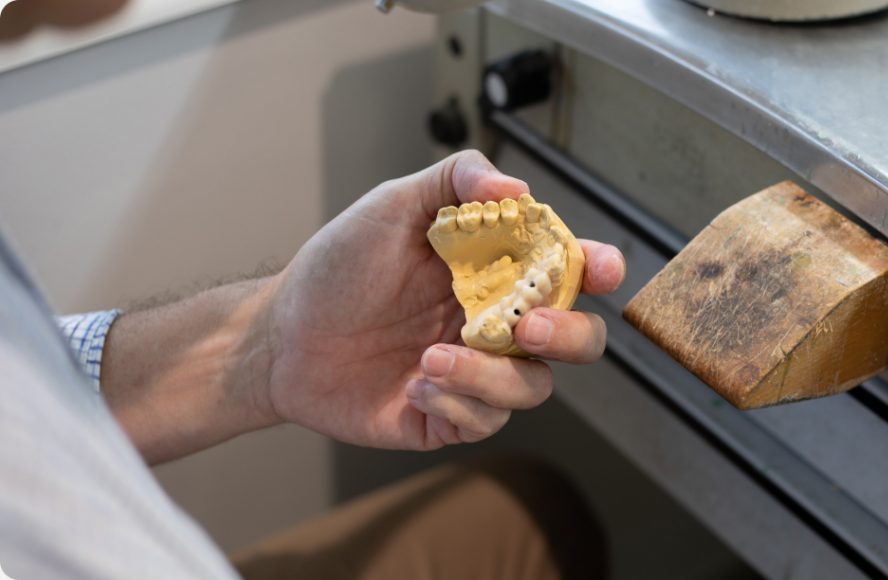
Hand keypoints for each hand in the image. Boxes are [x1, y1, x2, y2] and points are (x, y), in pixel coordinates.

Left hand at [257, 150, 625, 449]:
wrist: (280, 336)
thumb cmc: (337, 267)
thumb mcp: (391, 206)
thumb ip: (455, 181)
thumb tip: (517, 188)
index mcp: (494, 272)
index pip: (566, 272)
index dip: (596, 270)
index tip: (600, 267)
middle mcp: (494, 324)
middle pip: (575, 339)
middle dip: (569, 334)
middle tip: (528, 325)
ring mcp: (474, 374)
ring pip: (532, 388)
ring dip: (491, 376)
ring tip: (430, 360)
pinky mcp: (447, 416)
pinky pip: (484, 422)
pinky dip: (458, 403)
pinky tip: (415, 385)